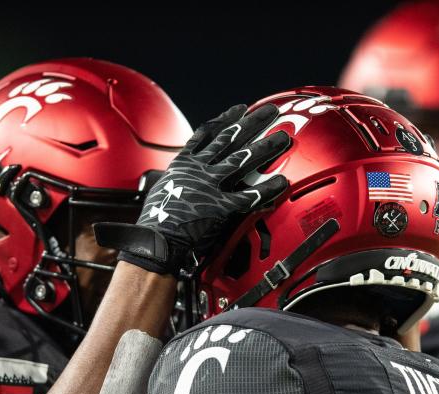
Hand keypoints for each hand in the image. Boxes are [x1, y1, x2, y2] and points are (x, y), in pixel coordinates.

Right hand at [94, 103, 290, 275]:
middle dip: (253, 123)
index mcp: (184, 163)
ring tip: (284, 139)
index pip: (208, 133)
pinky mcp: (219, 207)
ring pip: (242, 160)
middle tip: (271, 111)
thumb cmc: (157, 219)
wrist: (154, 240)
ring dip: (265, 148)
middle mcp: (199, 169)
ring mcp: (210, 186)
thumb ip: (180, 176)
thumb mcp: (163, 187)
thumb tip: (183, 173)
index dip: (226, 119)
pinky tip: (282, 182)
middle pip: (231, 139)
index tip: (240, 108)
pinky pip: (249, 196)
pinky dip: (266, 189)